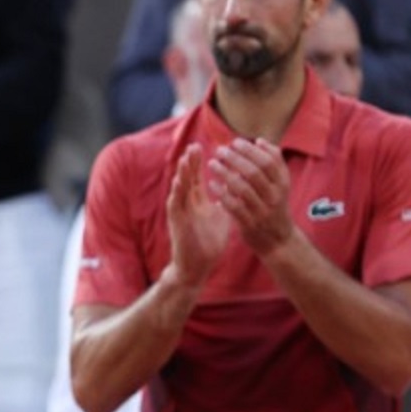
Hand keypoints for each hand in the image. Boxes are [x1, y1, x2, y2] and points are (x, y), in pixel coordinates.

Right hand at [167, 144, 228, 287]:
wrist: (197, 266)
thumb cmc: (208, 243)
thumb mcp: (220, 218)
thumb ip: (224, 202)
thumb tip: (234, 187)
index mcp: (197, 202)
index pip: (197, 178)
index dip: (199, 163)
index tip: (203, 146)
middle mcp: (187, 204)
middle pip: (187, 179)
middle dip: (190, 163)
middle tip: (193, 145)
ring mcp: (180, 213)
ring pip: (179, 188)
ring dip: (182, 174)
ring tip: (184, 159)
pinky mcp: (176, 223)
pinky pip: (176, 205)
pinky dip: (177, 193)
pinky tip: (179, 182)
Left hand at [207, 138, 294, 256]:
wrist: (277, 239)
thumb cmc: (274, 205)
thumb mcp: (280, 184)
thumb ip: (273, 162)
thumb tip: (259, 140)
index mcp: (282, 184)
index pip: (268, 161)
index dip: (250, 150)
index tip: (234, 142)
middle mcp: (274, 196)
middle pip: (254, 172)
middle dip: (234, 158)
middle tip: (219, 150)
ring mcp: (262, 211)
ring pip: (242, 188)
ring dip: (225, 173)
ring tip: (211, 163)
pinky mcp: (249, 223)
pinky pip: (234, 206)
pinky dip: (222, 193)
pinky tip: (211, 184)